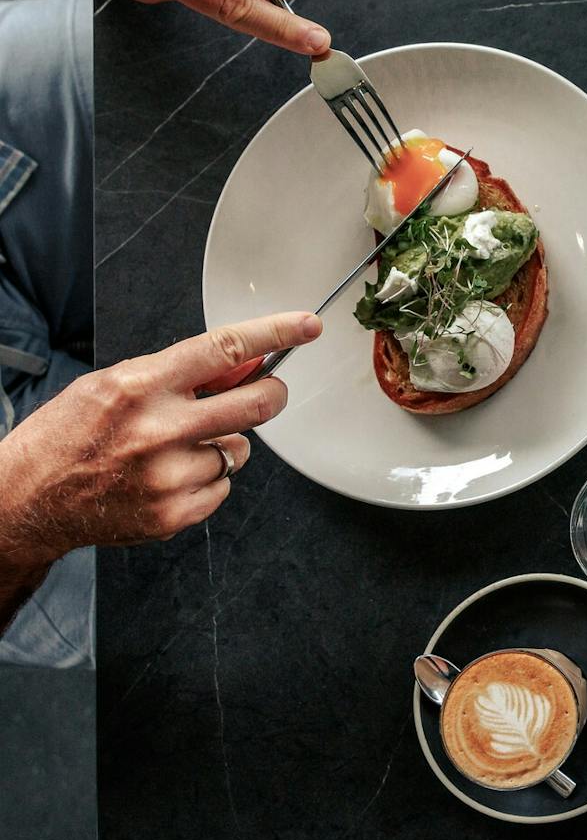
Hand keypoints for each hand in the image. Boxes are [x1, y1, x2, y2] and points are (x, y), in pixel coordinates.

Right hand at [0, 312, 321, 569]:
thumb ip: (178, 373)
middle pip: (258, 404)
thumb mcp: (113, 382)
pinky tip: (168, 477)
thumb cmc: (69, 434)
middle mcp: (158, 429)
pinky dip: (206, 480)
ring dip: (221, 445)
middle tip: (267, 391)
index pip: (225, 349)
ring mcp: (167, 475)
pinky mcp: (172, 513)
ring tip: (174, 449)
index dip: (275, 333)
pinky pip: (222, 487)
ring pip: (239, 450)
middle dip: (273, 394)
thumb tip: (244, 363)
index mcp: (141, 386)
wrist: (27, 499)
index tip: (306, 326)